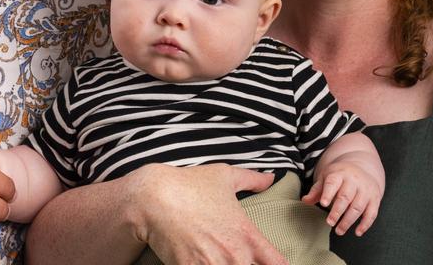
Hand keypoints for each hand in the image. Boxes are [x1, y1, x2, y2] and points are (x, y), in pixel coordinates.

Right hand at [129, 163, 286, 264]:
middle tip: (231, 257)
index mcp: (248, 235)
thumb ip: (252, 179)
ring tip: (212, 259)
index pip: (278, 264)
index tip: (266, 262)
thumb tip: (271, 178)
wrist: (154, 198)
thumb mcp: (224, 176)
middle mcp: (235, 256)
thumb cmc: (190, 185)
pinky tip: (197, 263)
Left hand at [302, 161, 382, 236]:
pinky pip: (372, 213)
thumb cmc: (341, 175)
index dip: (328, 193)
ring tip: (339, 230)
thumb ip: (316, 190)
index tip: (323, 204)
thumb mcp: (327, 177)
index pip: (333, 182)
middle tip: (329, 222)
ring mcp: (366, 190)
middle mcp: (354, 181)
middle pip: (346, 197)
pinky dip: (365, 224)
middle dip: (337, 211)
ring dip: (348, 220)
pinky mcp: (374, 199)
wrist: (363, 167)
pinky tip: (357, 232)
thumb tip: (305, 200)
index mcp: (340, 173)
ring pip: (358, 206)